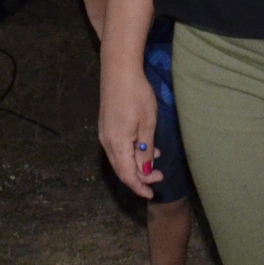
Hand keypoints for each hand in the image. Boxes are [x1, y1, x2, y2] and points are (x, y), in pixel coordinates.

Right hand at [97, 56, 159, 198]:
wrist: (119, 70)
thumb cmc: (137, 95)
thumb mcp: (148, 124)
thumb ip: (146, 150)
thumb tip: (146, 170)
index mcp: (117, 144)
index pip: (127, 175)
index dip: (139, 186)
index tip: (152, 194)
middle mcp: (107, 142)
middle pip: (121, 169)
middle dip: (140, 177)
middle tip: (159, 176)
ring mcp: (104, 133)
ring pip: (120, 159)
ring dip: (136, 164)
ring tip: (156, 160)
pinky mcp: (106, 125)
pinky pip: (117, 148)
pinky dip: (131, 153)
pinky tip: (145, 146)